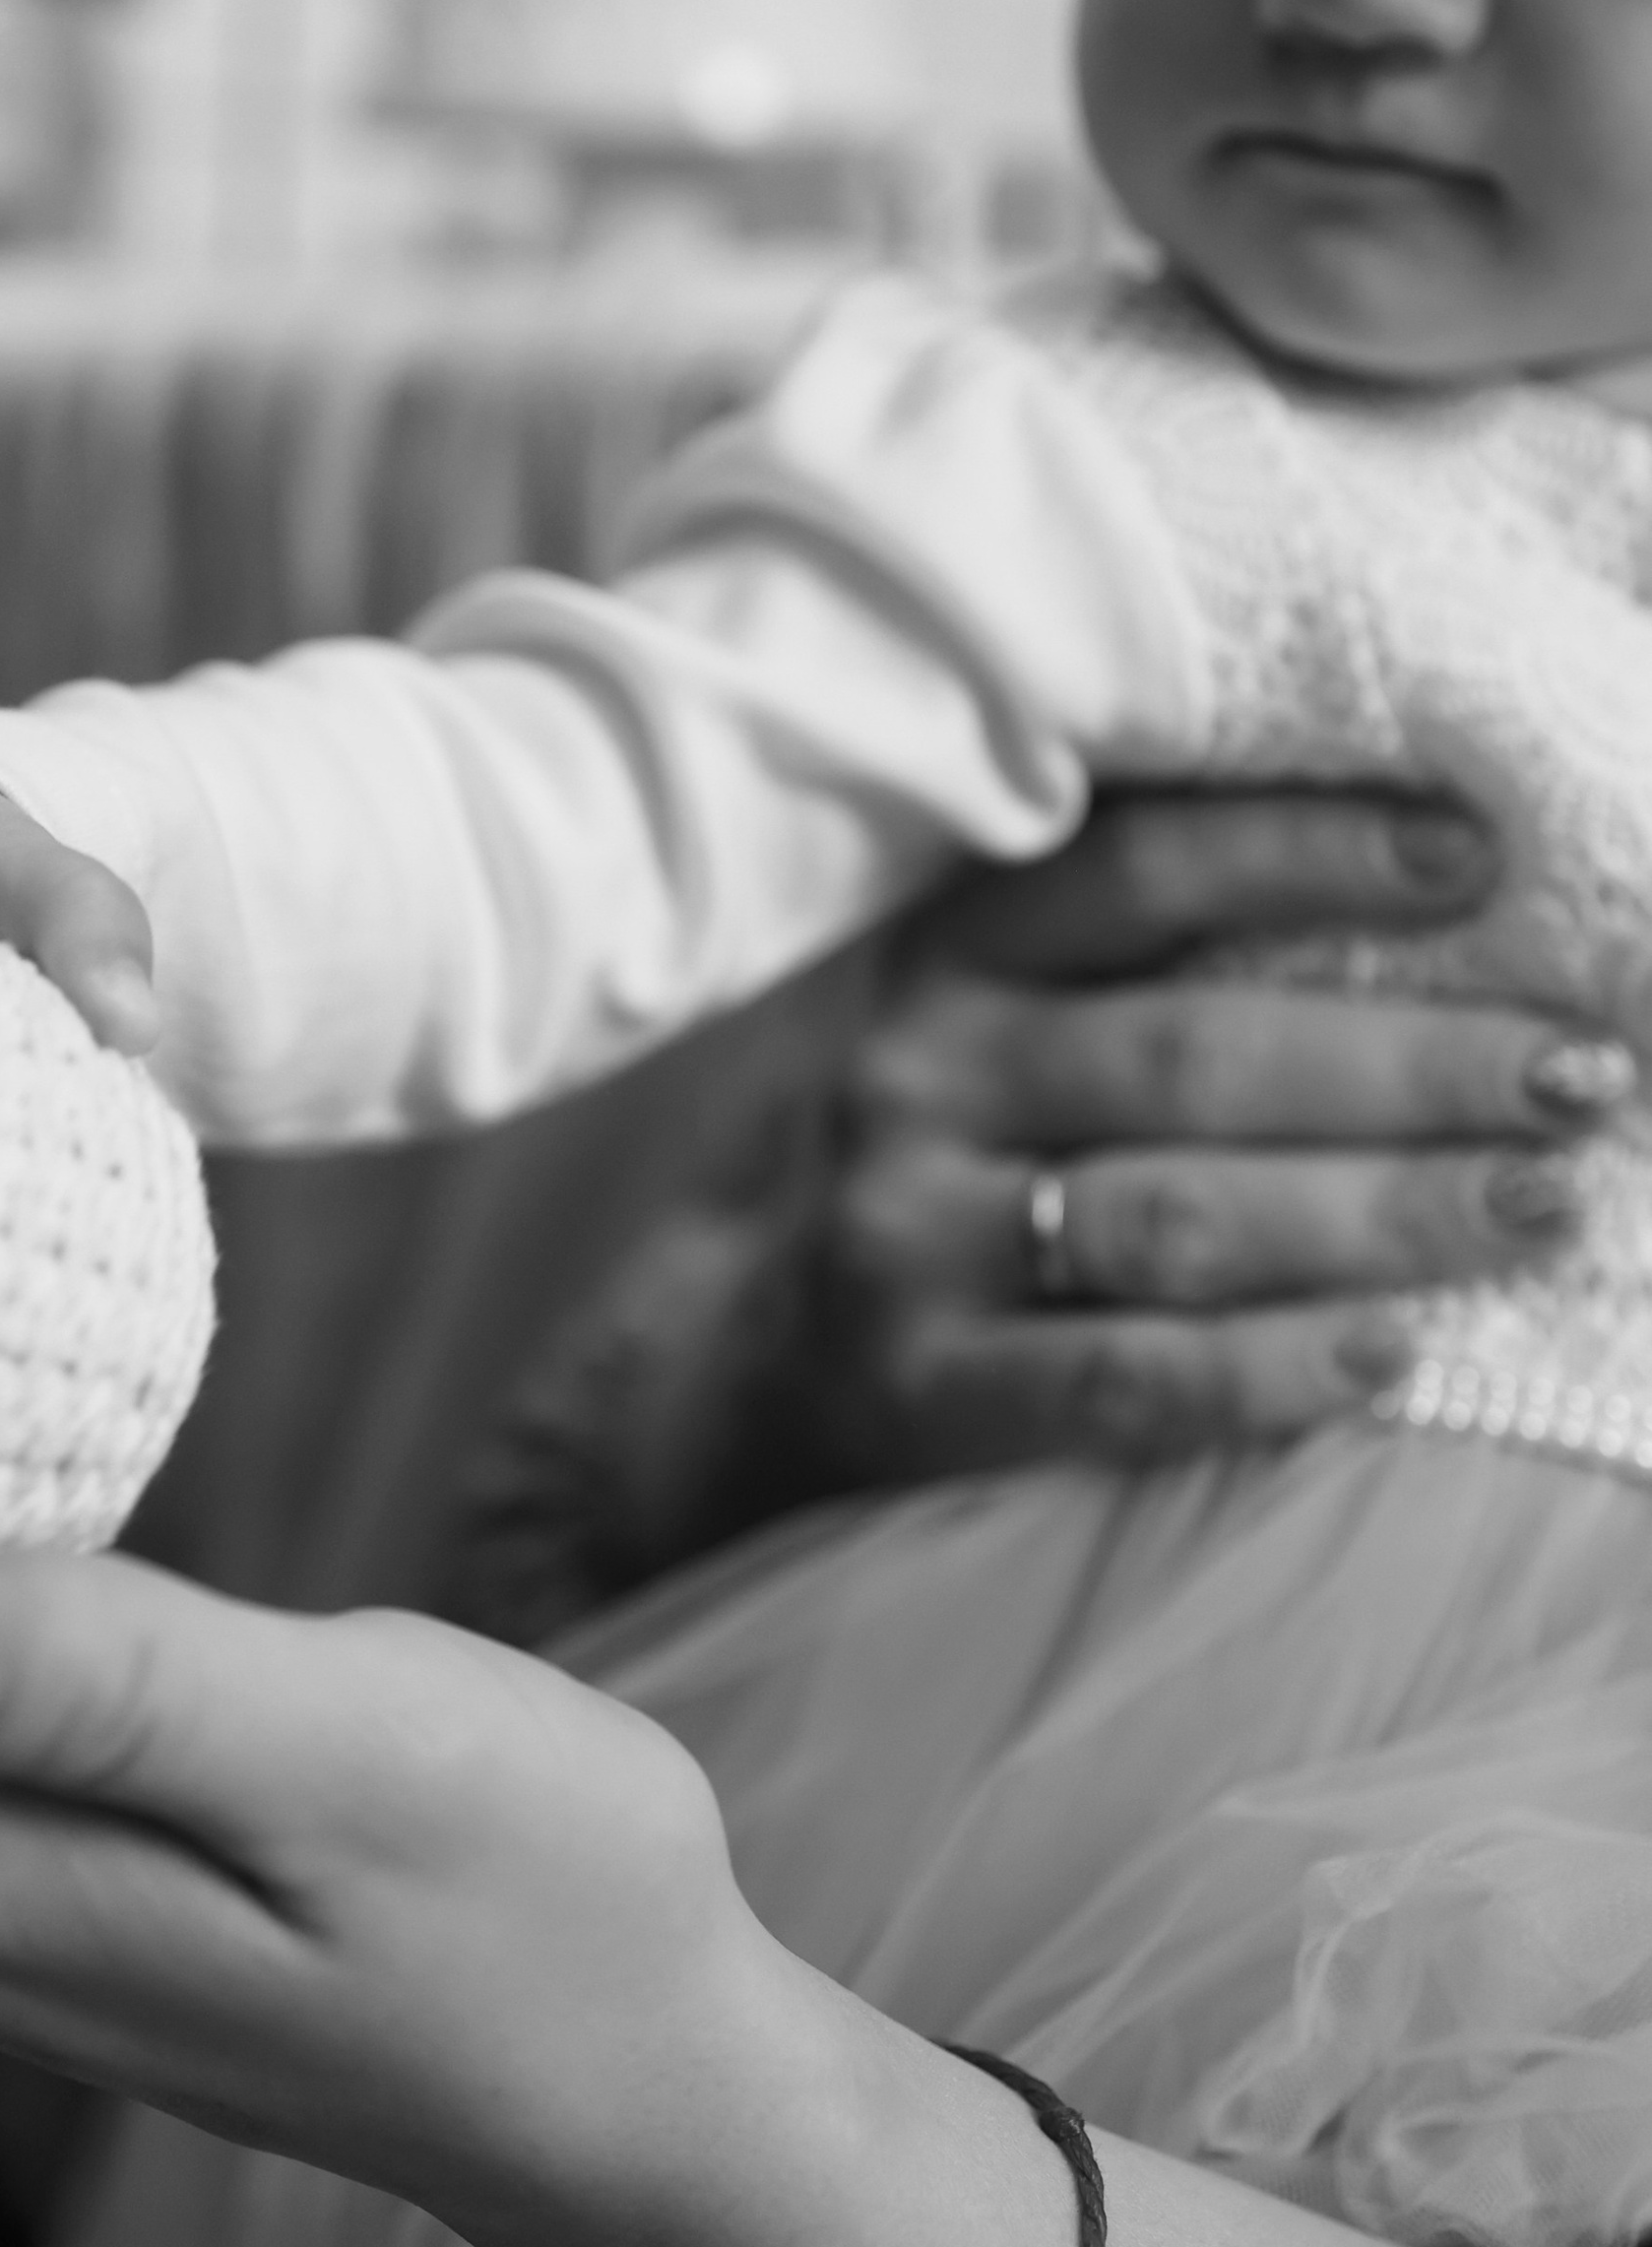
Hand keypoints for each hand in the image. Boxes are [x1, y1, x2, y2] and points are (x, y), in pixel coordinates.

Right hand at [793, 789, 1631, 1478]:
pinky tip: (1398, 1357)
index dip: (1310, 850)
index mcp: (933, 962)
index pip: (1138, 874)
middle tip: (1589, 1068)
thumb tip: (1394, 882)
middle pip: (1198, 1058)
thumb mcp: (943, 1016)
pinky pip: (1122, 1382)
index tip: (1480, 852)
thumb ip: (1097, 959)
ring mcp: (907, 1242)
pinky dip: (1270, 1371)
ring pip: (1181, 1219)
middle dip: (1415, 1062)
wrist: (686, 1370)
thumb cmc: (877, 1163)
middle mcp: (912, 1082)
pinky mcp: (916, 1396)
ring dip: (1385, 1213)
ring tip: (1547, 1203)